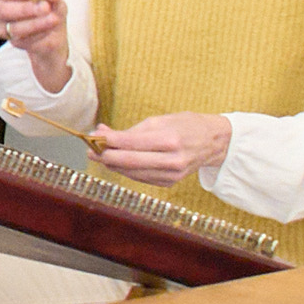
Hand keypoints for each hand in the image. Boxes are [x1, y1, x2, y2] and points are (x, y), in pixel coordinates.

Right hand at [0, 0, 70, 92]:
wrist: (56, 46)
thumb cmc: (52, 20)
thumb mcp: (57, 3)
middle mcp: (2, 15)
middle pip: (0, 10)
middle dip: (23, 9)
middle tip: (43, 7)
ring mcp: (8, 32)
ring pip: (12, 29)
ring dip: (34, 24)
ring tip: (53, 20)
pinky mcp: (18, 46)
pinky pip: (23, 43)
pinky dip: (39, 38)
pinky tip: (49, 34)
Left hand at [86, 113, 232, 187]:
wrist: (214, 142)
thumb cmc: (185, 126)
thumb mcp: (159, 120)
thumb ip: (130, 130)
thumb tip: (101, 132)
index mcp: (170, 140)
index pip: (131, 143)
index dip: (108, 141)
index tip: (92, 137)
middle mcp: (172, 160)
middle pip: (129, 162)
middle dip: (105, 156)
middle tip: (90, 151)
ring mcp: (172, 174)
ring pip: (132, 173)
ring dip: (112, 165)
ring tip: (100, 155)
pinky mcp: (170, 183)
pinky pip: (141, 178)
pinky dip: (127, 170)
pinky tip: (118, 162)